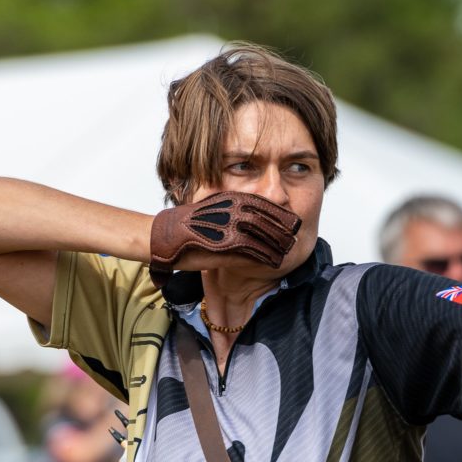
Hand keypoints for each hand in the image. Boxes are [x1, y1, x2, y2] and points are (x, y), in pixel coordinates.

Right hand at [149, 191, 301, 281]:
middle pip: (268, 218)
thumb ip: (235, 218)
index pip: (264, 204)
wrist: (165, 235)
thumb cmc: (188, 226)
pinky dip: (266, 256)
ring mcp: (230, 225)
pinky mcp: (226, 243)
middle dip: (284, 229)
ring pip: (264, 234)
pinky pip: (253, 250)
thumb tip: (254, 228)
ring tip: (289, 250)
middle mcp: (233, 209)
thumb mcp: (215, 213)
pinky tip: (275, 262)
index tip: (294, 221)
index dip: (281, 214)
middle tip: (296, 237)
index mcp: (231, 199)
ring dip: (278, 243)